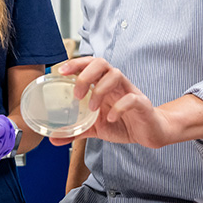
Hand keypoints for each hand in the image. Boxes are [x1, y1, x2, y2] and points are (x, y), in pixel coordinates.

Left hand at [50, 57, 170, 148]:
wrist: (149, 133)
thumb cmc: (122, 124)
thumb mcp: (95, 128)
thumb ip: (75, 131)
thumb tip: (53, 139)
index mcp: (104, 84)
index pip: (89, 64)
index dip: (75, 64)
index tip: (60, 71)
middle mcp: (116, 83)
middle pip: (101, 63)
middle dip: (85, 75)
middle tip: (76, 95)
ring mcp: (129, 91)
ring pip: (116, 74)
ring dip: (100, 89)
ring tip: (92, 108)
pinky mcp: (142, 103)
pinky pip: (131, 98)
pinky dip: (119, 107)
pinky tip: (111, 118)